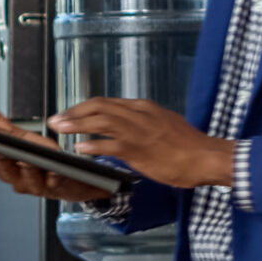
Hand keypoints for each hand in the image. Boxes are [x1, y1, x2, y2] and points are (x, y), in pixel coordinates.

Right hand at [0, 103, 117, 203]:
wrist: (75, 180)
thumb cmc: (44, 160)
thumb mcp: (21, 139)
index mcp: (4, 167)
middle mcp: (16, 179)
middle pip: (4, 170)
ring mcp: (36, 185)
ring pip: (28, 178)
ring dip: (25, 168)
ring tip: (23, 158)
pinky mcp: (58, 186)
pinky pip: (55, 181)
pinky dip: (53, 175)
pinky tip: (54, 168)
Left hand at [48, 98, 234, 189]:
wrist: (207, 157)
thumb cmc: (188, 146)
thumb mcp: (163, 125)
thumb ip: (142, 124)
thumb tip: (124, 129)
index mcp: (143, 108)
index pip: (105, 102)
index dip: (83, 108)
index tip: (69, 114)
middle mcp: (138, 114)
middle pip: (98, 106)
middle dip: (73, 112)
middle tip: (54, 120)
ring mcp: (138, 131)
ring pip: (100, 121)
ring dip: (76, 124)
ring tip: (59, 129)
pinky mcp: (139, 149)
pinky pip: (110, 145)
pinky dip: (92, 146)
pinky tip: (79, 149)